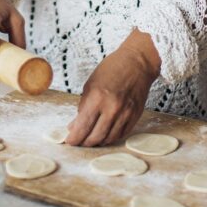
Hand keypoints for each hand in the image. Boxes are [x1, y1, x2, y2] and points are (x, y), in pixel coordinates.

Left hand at [65, 29, 160, 145]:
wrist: (136, 63)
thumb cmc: (110, 70)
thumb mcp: (90, 85)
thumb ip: (82, 107)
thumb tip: (74, 126)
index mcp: (96, 98)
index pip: (82, 127)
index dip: (74, 138)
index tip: (69, 141)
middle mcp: (112, 108)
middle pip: (95, 137)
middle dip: (84, 143)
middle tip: (78, 142)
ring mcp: (125, 113)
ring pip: (109, 138)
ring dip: (97, 142)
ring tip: (90, 139)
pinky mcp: (135, 116)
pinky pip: (121, 134)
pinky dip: (111, 137)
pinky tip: (104, 134)